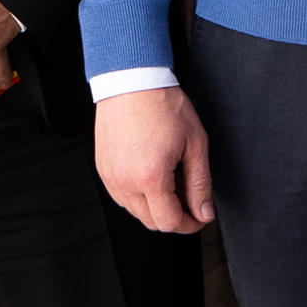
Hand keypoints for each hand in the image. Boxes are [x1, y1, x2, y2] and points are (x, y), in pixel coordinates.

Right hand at [95, 85, 215, 234]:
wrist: (132, 82)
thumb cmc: (164, 107)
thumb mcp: (195, 145)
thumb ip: (200, 184)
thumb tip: (204, 213)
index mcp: (150, 178)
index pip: (170, 222)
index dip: (190, 224)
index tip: (201, 216)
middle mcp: (125, 182)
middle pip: (151, 222)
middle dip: (174, 216)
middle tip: (190, 197)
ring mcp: (110, 177)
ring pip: (135, 211)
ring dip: (156, 206)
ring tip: (172, 180)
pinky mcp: (102, 169)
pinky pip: (121, 197)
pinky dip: (139, 195)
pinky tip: (153, 175)